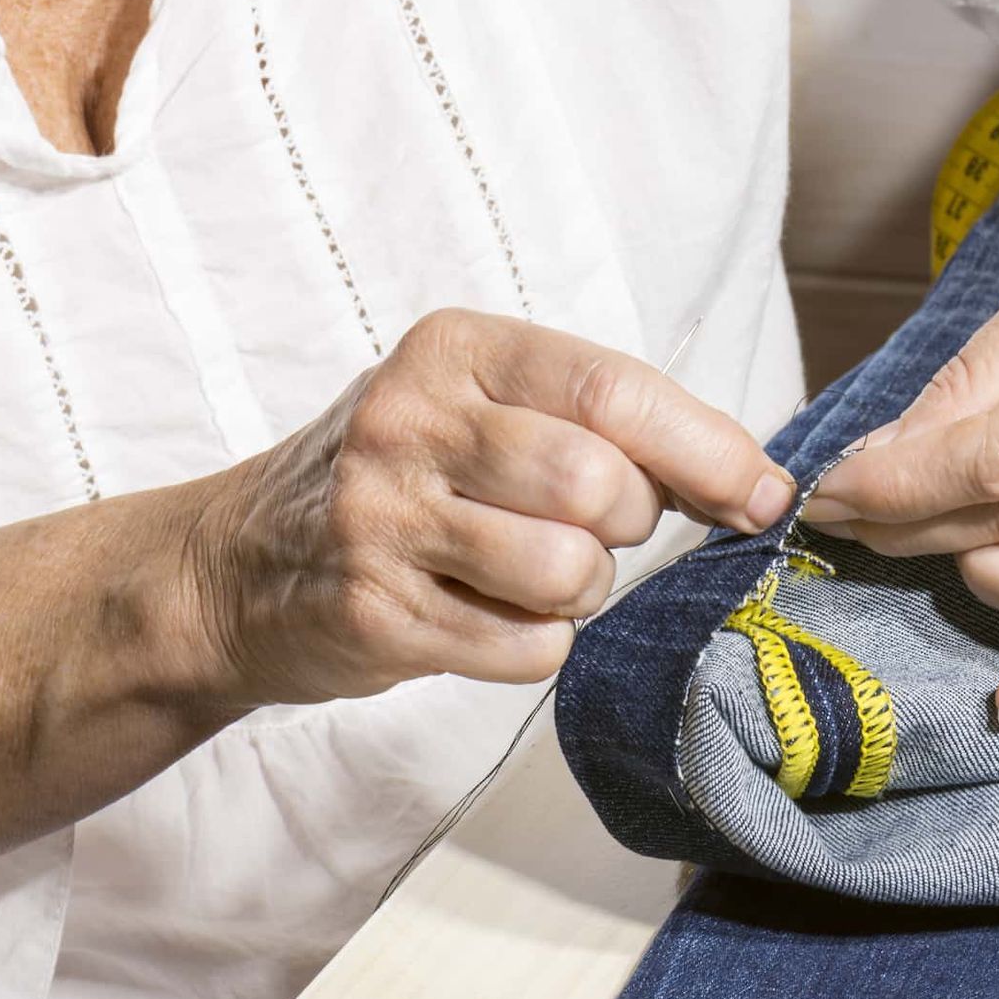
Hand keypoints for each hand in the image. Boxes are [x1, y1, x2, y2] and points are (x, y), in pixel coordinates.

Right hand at [191, 309, 793, 703]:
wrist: (234, 568)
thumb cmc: (400, 480)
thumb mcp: (479, 407)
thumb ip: (601, 424)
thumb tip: (753, 480)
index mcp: (455, 351)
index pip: (612, 390)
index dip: (708, 449)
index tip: (764, 493)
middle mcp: (410, 421)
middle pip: (599, 488)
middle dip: (627, 526)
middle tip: (590, 530)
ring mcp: (381, 520)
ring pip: (570, 574)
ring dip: (581, 592)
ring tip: (527, 575)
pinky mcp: (374, 613)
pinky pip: (529, 648)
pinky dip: (535, 644)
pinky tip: (483, 616)